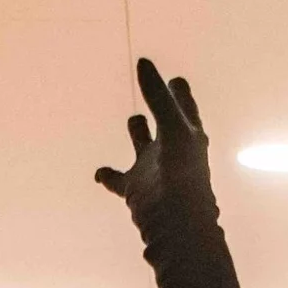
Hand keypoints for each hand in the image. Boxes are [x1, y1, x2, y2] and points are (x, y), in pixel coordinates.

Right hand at [94, 58, 249, 287]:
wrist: (176, 226)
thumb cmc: (184, 176)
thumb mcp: (173, 127)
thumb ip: (158, 96)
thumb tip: (143, 61)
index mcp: (188, 134)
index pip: (184, 103)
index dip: (178, 90)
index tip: (174, 79)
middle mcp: (171, 149)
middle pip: (164, 119)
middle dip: (160, 105)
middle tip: (155, 88)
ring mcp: (152, 169)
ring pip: (142, 144)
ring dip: (137, 133)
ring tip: (134, 121)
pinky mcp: (134, 190)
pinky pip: (116, 178)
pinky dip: (105, 174)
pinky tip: (100, 172)